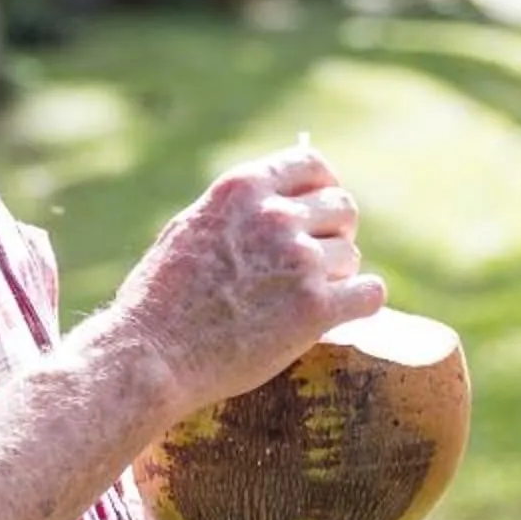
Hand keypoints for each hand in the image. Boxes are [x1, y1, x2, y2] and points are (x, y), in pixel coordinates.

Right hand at [108, 146, 388, 412]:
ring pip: (351, 255)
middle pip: (342, 207)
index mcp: (243, 188)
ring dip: (336, 276)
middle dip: (333, 233)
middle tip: (314, 263)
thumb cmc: (160, 299)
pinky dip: (360, 303)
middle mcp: (276, 216)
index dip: (322, 187)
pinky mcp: (315, 309)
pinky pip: (369, 294)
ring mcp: (299, 261)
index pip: (310, 164)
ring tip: (302, 300)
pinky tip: (340, 314)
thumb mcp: (191, 228)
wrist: (151, 355)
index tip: (319, 210)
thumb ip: (239, 212)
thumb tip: (281, 204)